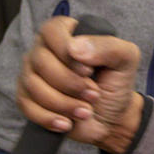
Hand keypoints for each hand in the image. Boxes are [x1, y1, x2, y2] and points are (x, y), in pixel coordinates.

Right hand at [17, 16, 142, 152]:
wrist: (112, 118)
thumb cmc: (116, 83)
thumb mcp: (126, 59)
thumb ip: (108, 46)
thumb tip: (74, 47)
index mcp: (66, 33)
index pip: (52, 30)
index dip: (67, 52)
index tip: (89, 70)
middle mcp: (44, 50)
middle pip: (41, 61)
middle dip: (70, 83)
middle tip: (93, 94)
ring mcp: (32, 74)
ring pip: (34, 86)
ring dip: (63, 103)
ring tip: (85, 110)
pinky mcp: (28, 99)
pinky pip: (27, 107)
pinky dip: (49, 118)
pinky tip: (67, 123)